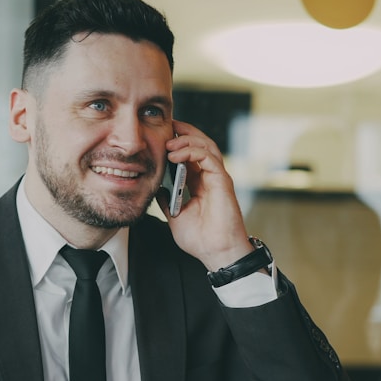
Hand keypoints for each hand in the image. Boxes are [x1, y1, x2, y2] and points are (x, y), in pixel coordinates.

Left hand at [158, 120, 254, 270]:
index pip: (190, 155)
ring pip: (206, 146)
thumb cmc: (200, 239)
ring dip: (186, 140)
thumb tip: (157, 190)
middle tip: (166, 127)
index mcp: (200, 184)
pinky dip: (192, 152)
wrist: (216, 253)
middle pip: (200, 144)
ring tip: (169, 141)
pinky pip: (209, 157)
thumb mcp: (175, 217)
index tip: (160, 136)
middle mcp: (210, 177)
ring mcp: (218, 178)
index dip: (178, 143)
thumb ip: (167, 201)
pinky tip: (176, 154)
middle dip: (183, 133)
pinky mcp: (222, 181)